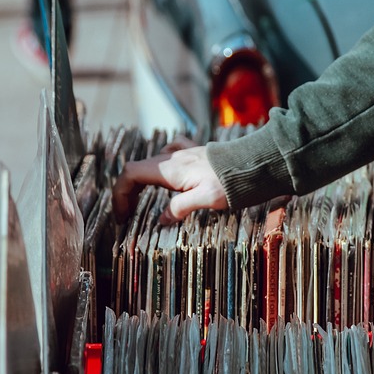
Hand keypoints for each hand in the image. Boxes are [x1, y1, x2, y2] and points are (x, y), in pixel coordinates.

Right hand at [113, 146, 228, 222]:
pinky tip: (166, 175)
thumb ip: (180, 208)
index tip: (122, 216)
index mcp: (170, 169)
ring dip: (141, 182)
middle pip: (137, 170)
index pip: (130, 174)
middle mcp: (172, 158)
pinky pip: (169, 153)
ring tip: (141, 201)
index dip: (120, 194)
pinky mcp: (194, 155)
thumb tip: (162, 220)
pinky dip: (160, 166)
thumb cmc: (231, 182)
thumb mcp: (206, 199)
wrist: (253, 163)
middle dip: (127, 193)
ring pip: (150, 164)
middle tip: (128, 215)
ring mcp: (183, 154)